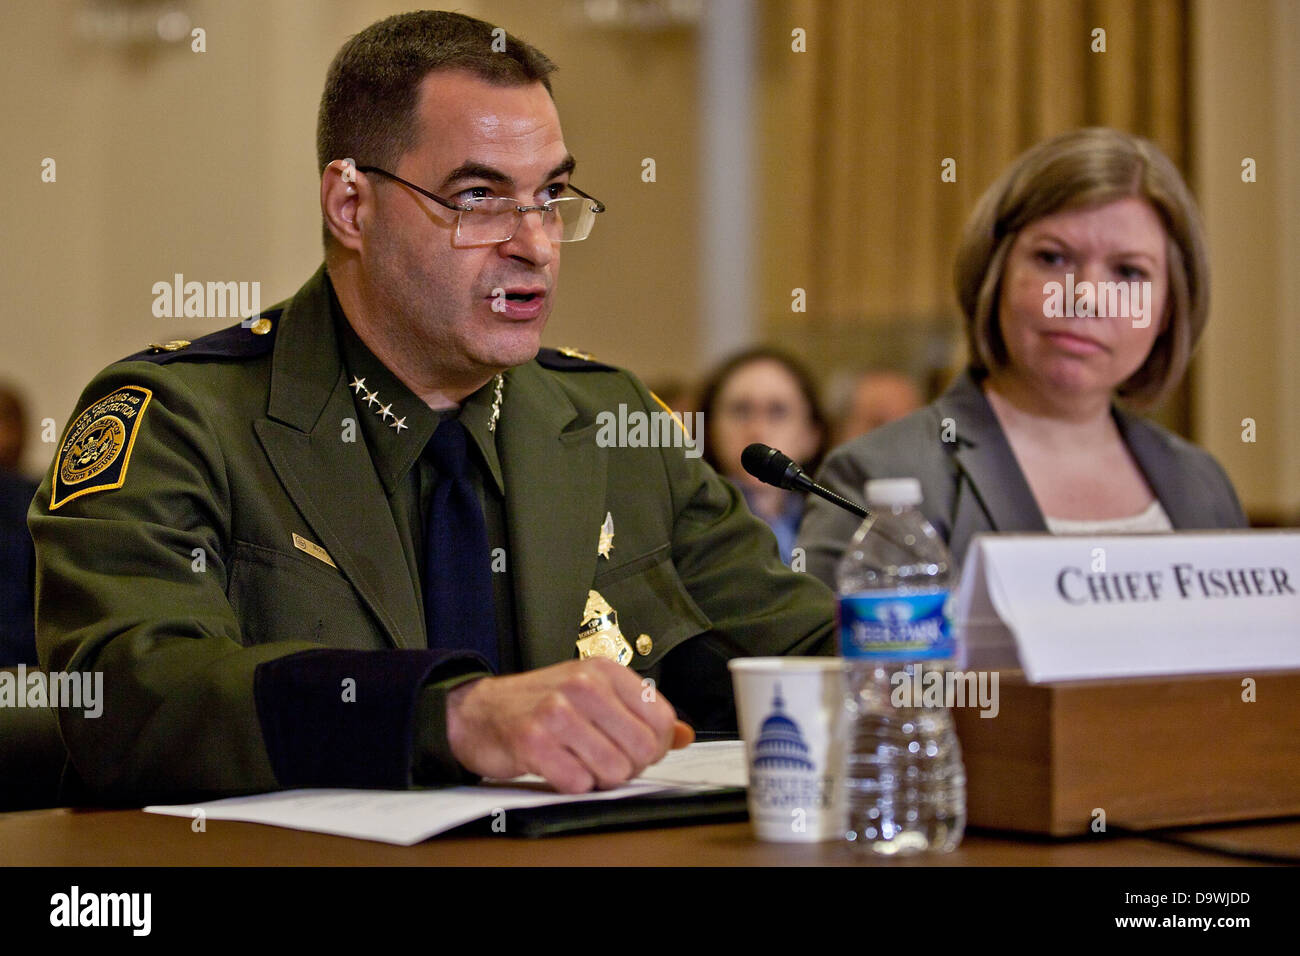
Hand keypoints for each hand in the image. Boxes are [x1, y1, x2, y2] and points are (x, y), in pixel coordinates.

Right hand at [445, 659, 694, 792]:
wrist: (478, 711)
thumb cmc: (538, 703)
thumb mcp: (592, 695)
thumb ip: (639, 713)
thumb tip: (684, 735)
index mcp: (604, 670)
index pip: (661, 719)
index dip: (654, 745)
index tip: (632, 747)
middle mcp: (583, 685)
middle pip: (643, 749)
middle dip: (627, 765)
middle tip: (601, 757)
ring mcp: (557, 712)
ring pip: (614, 770)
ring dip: (598, 777)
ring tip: (577, 760)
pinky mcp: (534, 742)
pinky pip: (578, 783)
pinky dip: (571, 784)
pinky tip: (557, 766)